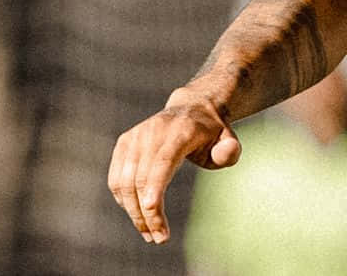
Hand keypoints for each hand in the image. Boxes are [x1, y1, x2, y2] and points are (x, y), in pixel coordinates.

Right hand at [108, 88, 241, 243]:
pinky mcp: (124, 143)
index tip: (153, 213)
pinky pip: (116, 178)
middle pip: (142, 178)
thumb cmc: (211, 133)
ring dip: (132, 212)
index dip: (155, 187)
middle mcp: (153, 132)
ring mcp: (136, 137)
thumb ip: (230, 150)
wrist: (191, 108)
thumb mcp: (228, 139)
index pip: (163, 162)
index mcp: (181, 131)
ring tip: (148, 233)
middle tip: (158, 238)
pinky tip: (137, 214)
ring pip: (124, 182)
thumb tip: (225, 155)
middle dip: (147, 213)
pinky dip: (124, 200)